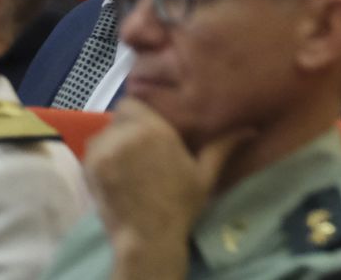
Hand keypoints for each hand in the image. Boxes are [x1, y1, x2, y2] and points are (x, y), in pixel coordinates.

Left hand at [85, 100, 252, 279]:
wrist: (147, 238)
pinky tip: (117, 172)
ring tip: (128, 158)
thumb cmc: (180, 204)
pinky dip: (103, 157)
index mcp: (153, 131)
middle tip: (143, 144)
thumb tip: (251, 128)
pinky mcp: (89, 170)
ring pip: (104, 133)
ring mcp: (102, 153)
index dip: (141, 111)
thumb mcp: (205, 174)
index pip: (133, 102)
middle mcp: (124, 136)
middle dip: (129, 126)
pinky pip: (93, 152)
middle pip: (119, 117)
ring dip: (114, 140)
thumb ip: (223, 145)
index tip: (151, 123)